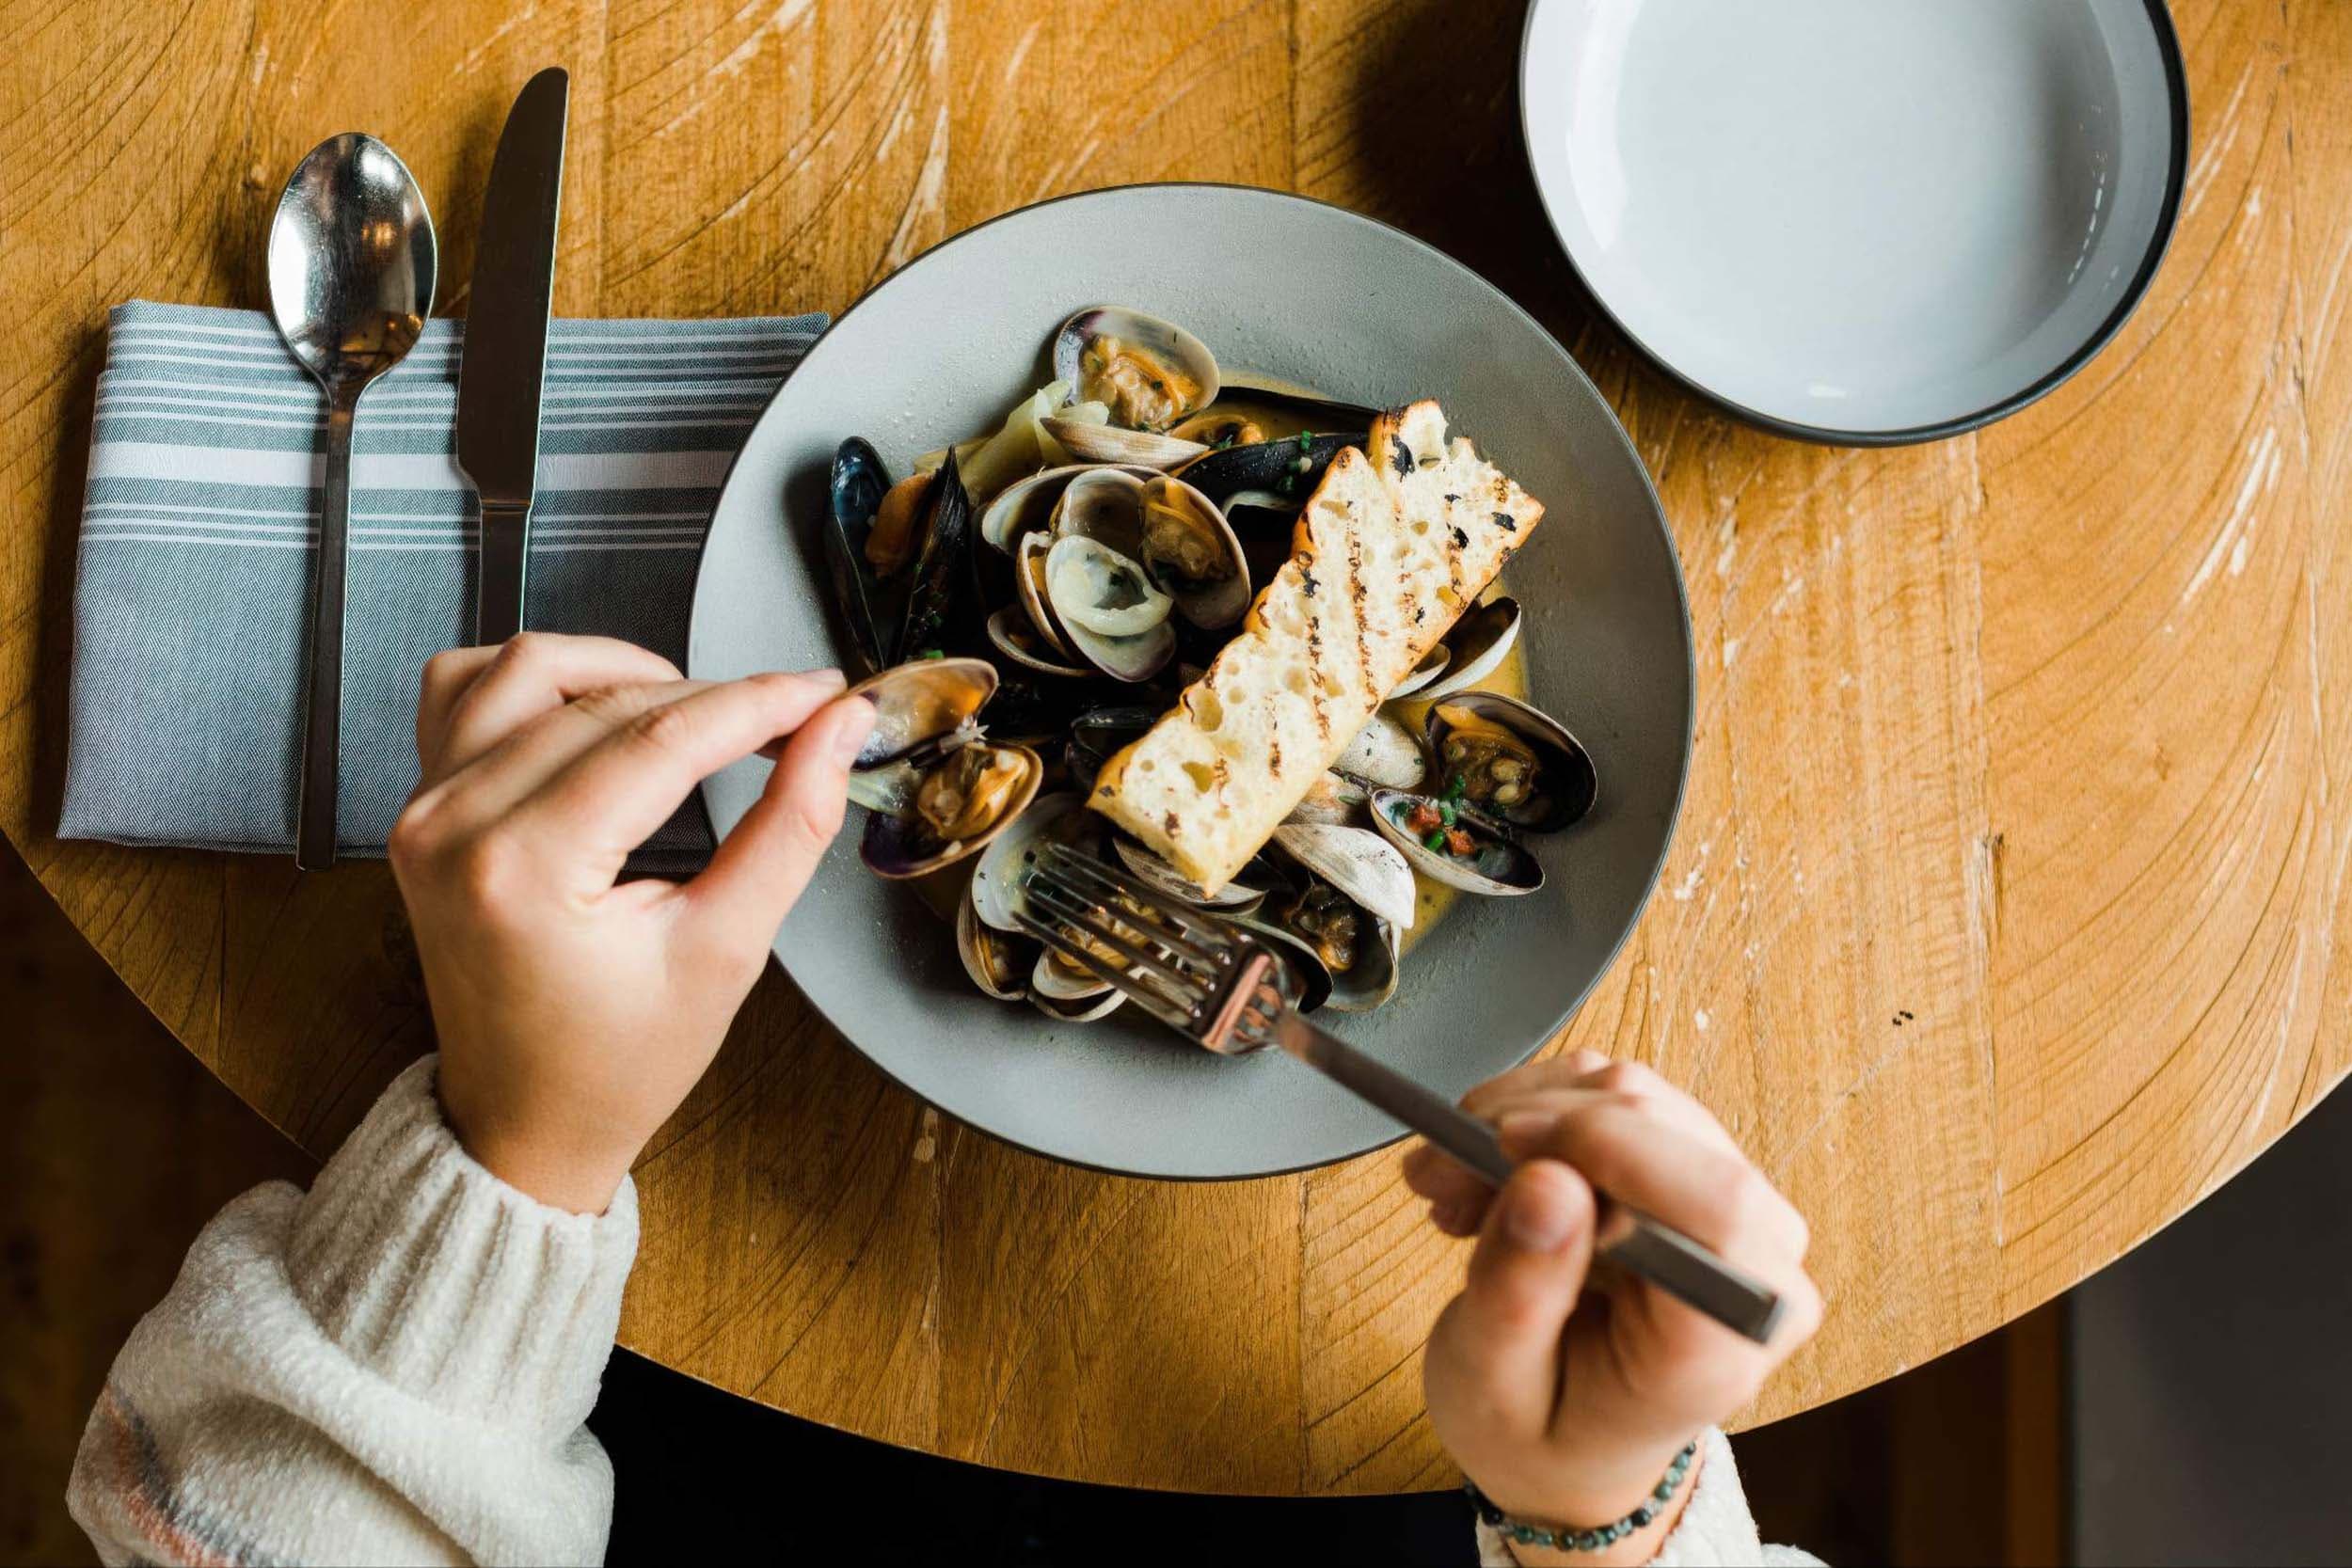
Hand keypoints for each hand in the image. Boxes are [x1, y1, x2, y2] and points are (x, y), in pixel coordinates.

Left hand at [388, 633, 875, 1213]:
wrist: (523, 1121)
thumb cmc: (616, 1061)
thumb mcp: (726, 951)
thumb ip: (790, 827)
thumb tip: (836, 730)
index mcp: (525, 871)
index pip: (663, 741)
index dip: (758, 704)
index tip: (823, 693)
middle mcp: (455, 826)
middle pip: (608, 702)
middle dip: (714, 697)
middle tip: (789, 719)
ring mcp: (424, 810)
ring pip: (529, 668)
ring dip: (623, 671)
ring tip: (693, 714)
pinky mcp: (420, 805)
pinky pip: (464, 690)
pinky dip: (534, 680)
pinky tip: (595, 709)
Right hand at [1407, 1051, 1821, 1565]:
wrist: (1570, 1446)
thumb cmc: (1541, 1432)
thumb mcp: (1495, 1389)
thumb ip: (1519, 1294)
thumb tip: (1546, 1180)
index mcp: (1722, 1343)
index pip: (1717, 1206)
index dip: (1613, 1147)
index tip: (1504, 1145)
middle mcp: (1753, 1267)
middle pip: (1667, 1131)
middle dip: (1537, 1128)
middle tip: (1441, 1173)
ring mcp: (1732, 1213)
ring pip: (1634, 1097)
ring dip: (1524, 1118)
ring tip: (1454, 1186)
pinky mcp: (1693, 1172)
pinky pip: (1618, 1096)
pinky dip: (1536, 1112)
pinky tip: (1489, 1172)